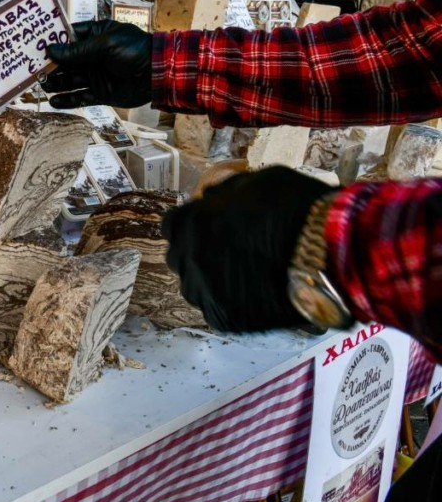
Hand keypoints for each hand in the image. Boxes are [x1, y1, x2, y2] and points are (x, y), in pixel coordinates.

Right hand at [43, 20, 152, 108]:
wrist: (157, 74)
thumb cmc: (134, 50)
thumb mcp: (105, 44)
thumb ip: (77, 50)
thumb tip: (51, 50)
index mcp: (95, 37)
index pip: (68, 38)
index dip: (53, 42)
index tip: (36, 47)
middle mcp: (93, 56)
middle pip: (66, 62)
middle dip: (51, 66)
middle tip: (34, 70)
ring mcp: (96, 75)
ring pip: (70, 80)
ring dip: (56, 83)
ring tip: (41, 85)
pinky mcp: (101, 93)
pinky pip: (80, 97)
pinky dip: (67, 100)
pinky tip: (53, 102)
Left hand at [160, 167, 334, 331]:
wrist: (328, 253)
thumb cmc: (295, 208)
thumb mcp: (258, 182)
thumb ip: (226, 193)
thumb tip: (210, 199)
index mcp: (191, 223)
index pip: (173, 226)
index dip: (192, 226)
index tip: (209, 228)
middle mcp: (189, 259)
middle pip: (182, 258)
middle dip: (198, 253)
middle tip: (229, 252)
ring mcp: (205, 292)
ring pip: (195, 288)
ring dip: (211, 280)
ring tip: (244, 276)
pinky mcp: (224, 319)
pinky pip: (217, 311)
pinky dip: (230, 304)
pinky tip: (253, 295)